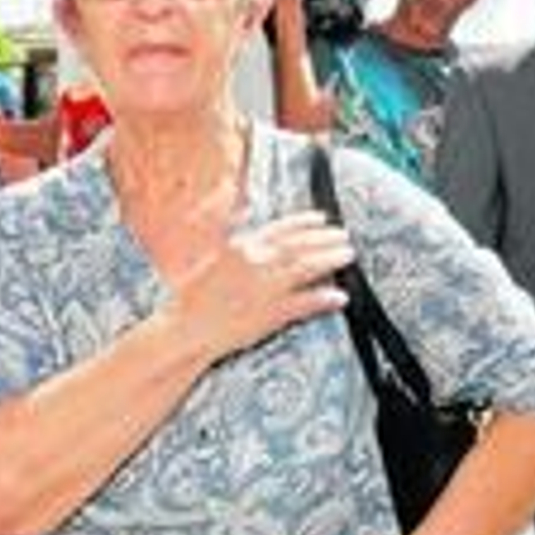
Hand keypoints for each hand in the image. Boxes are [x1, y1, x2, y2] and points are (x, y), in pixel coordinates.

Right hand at [165, 210, 351, 359]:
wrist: (186, 329)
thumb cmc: (192, 297)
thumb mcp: (209, 253)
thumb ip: (228, 227)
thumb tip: (245, 206)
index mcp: (242, 246)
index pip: (281, 228)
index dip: (306, 222)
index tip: (323, 219)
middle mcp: (256, 263)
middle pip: (300, 245)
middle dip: (326, 238)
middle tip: (344, 236)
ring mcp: (266, 288)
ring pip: (307, 268)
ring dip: (331, 260)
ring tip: (348, 257)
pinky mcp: (271, 314)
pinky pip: (305, 303)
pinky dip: (324, 298)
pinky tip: (340, 296)